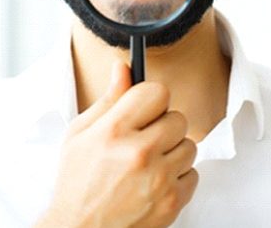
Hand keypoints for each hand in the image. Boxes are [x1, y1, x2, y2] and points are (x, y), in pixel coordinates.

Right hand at [35, 61, 197, 227]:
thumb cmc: (77, 182)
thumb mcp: (81, 132)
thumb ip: (109, 98)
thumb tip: (123, 67)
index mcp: (115, 130)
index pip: (158, 92)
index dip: (151, 98)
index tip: (145, 108)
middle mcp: (139, 152)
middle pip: (177, 117)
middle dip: (163, 125)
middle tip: (144, 139)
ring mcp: (159, 179)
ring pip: (189, 145)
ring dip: (172, 151)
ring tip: (148, 162)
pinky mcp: (172, 202)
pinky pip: (193, 173)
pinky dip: (178, 176)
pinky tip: (155, 180)